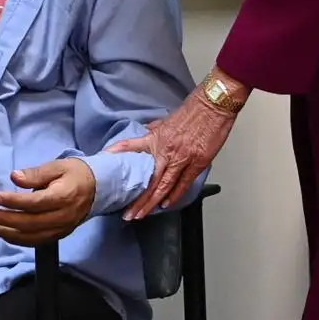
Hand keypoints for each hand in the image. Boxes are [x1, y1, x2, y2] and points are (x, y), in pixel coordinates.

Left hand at [0, 158, 96, 245]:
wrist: (97, 189)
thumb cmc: (74, 174)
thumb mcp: (57, 166)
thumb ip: (36, 173)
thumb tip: (15, 177)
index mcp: (63, 197)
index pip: (34, 204)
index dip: (13, 202)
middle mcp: (62, 217)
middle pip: (29, 223)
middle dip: (3, 219)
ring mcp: (61, 229)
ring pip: (30, 237)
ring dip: (5, 232)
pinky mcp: (58, 235)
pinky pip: (34, 242)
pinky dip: (16, 239)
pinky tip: (0, 232)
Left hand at [108, 88, 238, 219]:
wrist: (213, 105)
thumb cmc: (193, 110)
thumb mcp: (167, 120)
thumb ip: (156, 130)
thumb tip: (147, 132)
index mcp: (156, 138)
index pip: (131, 147)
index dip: (117, 154)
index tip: (105, 164)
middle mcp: (166, 150)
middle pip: (148, 179)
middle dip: (137, 199)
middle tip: (128, 213)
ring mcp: (182, 158)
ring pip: (164, 186)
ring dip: (152, 202)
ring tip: (142, 214)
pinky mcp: (197, 163)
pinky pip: (183, 184)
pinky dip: (174, 196)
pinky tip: (165, 204)